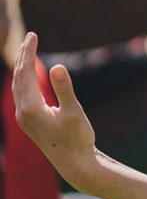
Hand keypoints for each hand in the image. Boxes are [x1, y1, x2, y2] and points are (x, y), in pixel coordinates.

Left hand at [12, 33, 96, 186]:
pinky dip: (25, 80)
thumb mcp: (74, 112)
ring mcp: (23, 118)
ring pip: (17, 86)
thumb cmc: (77, 138)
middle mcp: (22, 112)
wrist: (74, 164)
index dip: (29, 52)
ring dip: (23, 67)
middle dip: (24, 56)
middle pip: (18, 77)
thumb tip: (55, 66)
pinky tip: (30, 77)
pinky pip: (21, 94)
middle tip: (30, 37)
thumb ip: (64, 88)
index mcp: (30, 108)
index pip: (26, 73)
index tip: (33, 35)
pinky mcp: (29, 122)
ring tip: (27, 51)